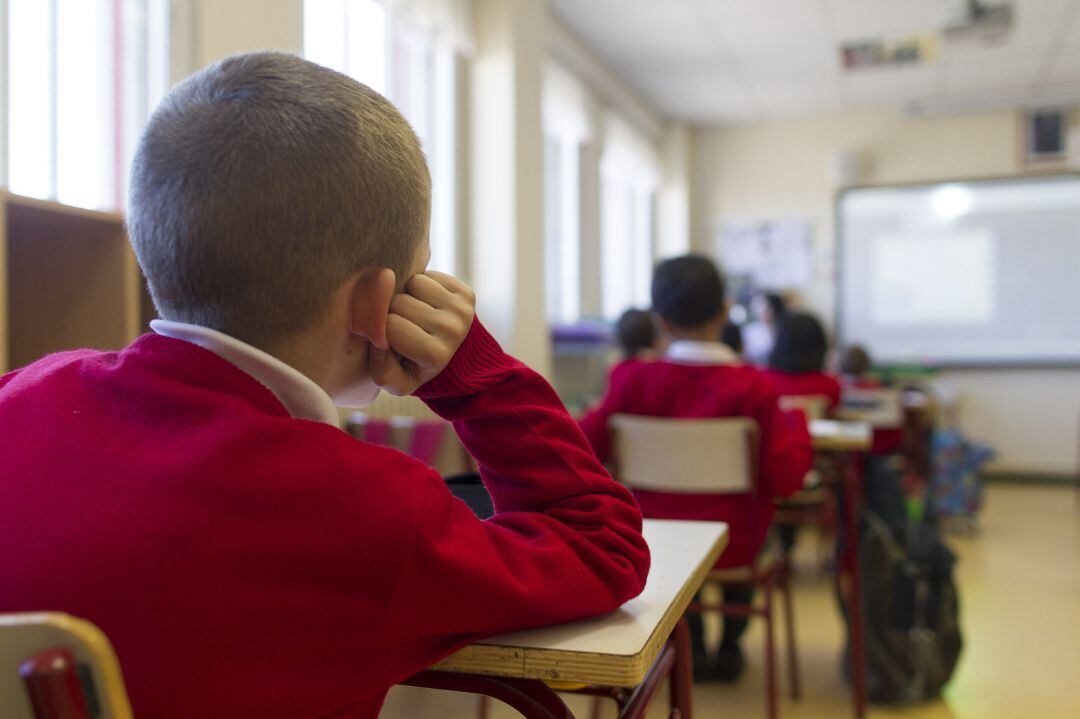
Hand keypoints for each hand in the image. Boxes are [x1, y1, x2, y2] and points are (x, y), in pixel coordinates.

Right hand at [369, 271, 475, 395]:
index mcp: (435, 356)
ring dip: (407, 295)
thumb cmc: (410, 366)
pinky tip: (425, 304)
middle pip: (399, 302)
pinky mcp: (467, 294)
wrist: (444, 357)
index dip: (381, 330)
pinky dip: (421, 286)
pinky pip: (429, 274)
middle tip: (403, 326)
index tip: (390, 341)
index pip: (388, 326)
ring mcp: (463, 311)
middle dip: (392, 310)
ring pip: (414, 283)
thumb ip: (379, 367)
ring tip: (413, 315)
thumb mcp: (391, 380)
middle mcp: (453, 331)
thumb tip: (377, 332)